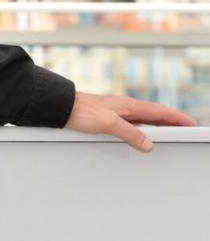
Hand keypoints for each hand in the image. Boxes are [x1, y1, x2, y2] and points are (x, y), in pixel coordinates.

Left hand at [64, 91, 194, 151]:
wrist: (61, 107)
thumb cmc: (82, 111)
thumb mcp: (109, 124)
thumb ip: (130, 133)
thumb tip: (148, 144)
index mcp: (129, 105)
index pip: (159, 111)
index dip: (176, 117)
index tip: (190, 123)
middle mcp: (124, 107)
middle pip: (154, 114)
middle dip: (170, 121)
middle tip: (184, 128)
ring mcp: (117, 111)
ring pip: (143, 118)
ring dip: (157, 125)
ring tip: (169, 132)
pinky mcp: (108, 117)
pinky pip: (132, 123)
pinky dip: (142, 128)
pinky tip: (141, 135)